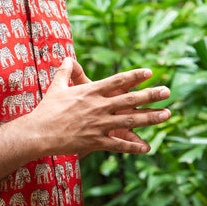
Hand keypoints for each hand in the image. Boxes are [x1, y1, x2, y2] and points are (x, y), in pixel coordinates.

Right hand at [25, 58, 170, 157]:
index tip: (149, 72)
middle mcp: (99, 107)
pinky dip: (133, 147)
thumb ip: (65, 71)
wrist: (39, 132)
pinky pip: (119, 145)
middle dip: (151, 95)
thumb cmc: (47, 109)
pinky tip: (146, 148)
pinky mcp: (96, 141)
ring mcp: (99, 124)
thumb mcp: (56, 86)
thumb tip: (68, 58)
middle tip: (167, 91)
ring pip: (130, 121)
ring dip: (150, 118)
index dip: (135, 76)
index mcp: (91, 92)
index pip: (118, 81)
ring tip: (166, 115)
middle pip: (130, 100)